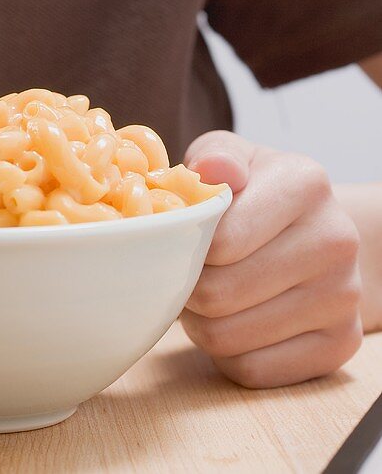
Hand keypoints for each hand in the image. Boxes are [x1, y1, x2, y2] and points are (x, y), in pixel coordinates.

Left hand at [180, 130, 362, 387]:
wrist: (313, 233)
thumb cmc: (255, 193)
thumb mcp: (231, 158)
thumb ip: (214, 156)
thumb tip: (215, 171)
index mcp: (306, 183)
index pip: (221, 240)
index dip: (186, 247)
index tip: (182, 241)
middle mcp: (336, 239)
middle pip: (219, 294)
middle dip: (188, 288)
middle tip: (186, 274)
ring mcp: (345, 296)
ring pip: (228, 337)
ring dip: (200, 323)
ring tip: (206, 296)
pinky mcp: (341, 345)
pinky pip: (251, 370)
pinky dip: (226, 354)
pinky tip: (234, 322)